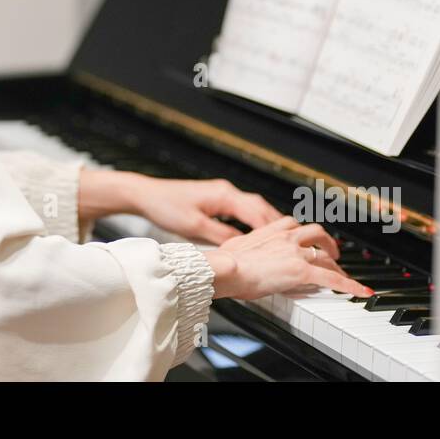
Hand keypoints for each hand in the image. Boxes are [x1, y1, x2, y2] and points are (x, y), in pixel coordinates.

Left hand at [128, 176, 281, 244]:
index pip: (257, 213)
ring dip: (265, 222)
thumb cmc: (166, 206)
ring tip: (280, 239)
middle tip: (293, 241)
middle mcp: (226, 191)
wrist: (147, 195)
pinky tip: (255, 232)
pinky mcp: (215, 199)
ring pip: (252, 207)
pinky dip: (252, 220)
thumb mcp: (194, 227)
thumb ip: (220, 236)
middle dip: (276, 224)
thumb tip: (240, 247)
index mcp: (224, 195)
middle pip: (260, 207)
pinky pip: (241, 209)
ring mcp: (221, 194)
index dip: (273, 229)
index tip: (286, 243)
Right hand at [205, 216, 371, 300]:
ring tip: (343, 275)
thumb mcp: (233, 250)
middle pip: (316, 233)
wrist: (226, 269)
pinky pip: (332, 278)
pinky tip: (360, 292)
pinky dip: (350, 285)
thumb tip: (232, 258)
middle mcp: (286, 237)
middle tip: (332, 253)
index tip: (308, 238)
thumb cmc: (224, 264)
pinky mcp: (302, 271)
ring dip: (336, 264)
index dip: (305, 233)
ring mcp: (296, 252)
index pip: (294, 225)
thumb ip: (242, 252)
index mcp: (269, 230)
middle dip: (327, 242)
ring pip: (325, 255)